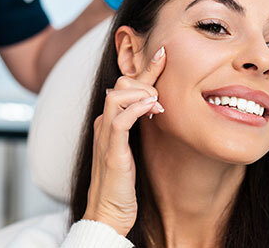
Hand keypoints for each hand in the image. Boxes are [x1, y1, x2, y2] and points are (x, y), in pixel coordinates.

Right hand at [83, 47, 165, 235]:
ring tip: (158, 103)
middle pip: (120, 84)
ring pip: (116, 96)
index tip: (162, 54)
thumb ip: (139, 129)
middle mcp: (104, 124)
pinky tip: (152, 109)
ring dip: (142, 93)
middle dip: (145, 79)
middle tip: (164, 90)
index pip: (124, 86)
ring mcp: (105, 137)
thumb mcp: (132, 150)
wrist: (108, 214)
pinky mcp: (111, 152)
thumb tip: (157, 108)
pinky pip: (120, 121)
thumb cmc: (122, 185)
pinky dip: (136, 109)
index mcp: (109, 122)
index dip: (144, 68)